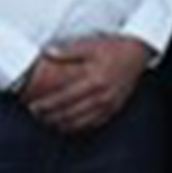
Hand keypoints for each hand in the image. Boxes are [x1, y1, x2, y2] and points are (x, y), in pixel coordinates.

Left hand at [18, 34, 151, 134]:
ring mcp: (109, 105)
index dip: (46, 105)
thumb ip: (70, 50)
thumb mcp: (92, 45)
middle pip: (70, 113)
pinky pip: (93, 124)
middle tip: (36, 116)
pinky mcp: (114, 109)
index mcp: (94, 80)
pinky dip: (78, 128)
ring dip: (62, 125)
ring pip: (81, 122)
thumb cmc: (114, 48)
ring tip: (48, 123)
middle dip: (50, 117)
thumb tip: (48, 52)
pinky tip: (68, 127)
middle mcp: (102, 96)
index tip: (32, 106)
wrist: (139, 54)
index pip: (64, 98)